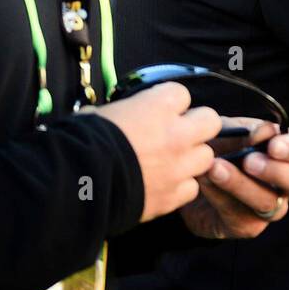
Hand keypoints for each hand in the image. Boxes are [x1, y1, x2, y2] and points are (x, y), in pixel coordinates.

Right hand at [86, 82, 219, 222]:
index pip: (182, 94)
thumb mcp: (101, 114)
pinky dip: (181, 188)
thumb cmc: (83, 143)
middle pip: (210, 121)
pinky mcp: (174, 195)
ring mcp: (179, 166)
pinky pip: (192, 188)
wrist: (78, 184)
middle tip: (178, 134)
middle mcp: (177, 133)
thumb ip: (125, 112)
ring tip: (171, 163)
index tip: (158, 112)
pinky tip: (163, 186)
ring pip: (207, 157)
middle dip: (197, 126)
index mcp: (159, 106)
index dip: (170, 104)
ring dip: (191, 159)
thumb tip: (122, 115)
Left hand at [181, 120, 288, 240]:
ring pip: (269, 201)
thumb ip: (250, 132)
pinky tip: (205, 181)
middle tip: (250, 162)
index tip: (273, 145)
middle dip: (281, 172)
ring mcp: (271, 207)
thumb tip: (269, 131)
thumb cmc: (218, 146)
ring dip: (241, 184)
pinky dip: (220, 195)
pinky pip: (240, 214)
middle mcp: (287, 183)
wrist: (189, 173)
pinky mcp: (248, 226)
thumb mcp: (231, 131)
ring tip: (215, 168)